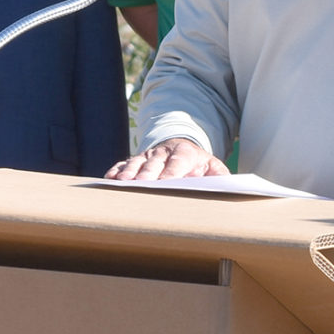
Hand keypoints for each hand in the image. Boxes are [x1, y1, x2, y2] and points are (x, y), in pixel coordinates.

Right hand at [106, 136, 225, 179]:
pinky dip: (115, 171)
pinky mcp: (135, 160)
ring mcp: (147, 155)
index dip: (171, 172)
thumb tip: (224, 185)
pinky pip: (122, 164)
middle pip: (154, 163)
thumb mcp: (213, 166)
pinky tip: (109, 180)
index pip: (178, 162)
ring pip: (135, 162)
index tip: (165, 183)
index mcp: (184, 152)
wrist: (181, 148)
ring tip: (121, 183)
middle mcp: (163, 152)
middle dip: (147, 173)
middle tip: (141, 184)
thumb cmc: (198, 164)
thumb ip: (220, 175)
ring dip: (128, 173)